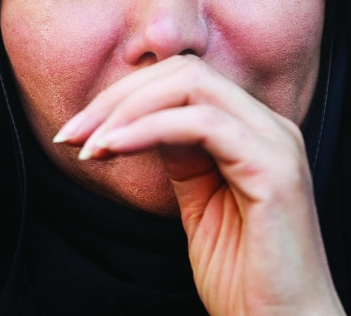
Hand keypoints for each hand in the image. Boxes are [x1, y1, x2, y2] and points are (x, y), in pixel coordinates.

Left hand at [52, 55, 344, 315]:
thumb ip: (182, 158)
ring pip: (193, 85)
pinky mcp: (275, 170)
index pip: (186, 78)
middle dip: (119, 95)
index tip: (79, 131)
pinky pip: (202, 124)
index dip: (126, 94)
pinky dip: (149, 128)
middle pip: (186, 70)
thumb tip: (142, 121)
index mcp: (256, 131)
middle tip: (72, 135)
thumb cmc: (245, 280)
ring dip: (127, 109)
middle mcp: (272, 127)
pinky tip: (114, 147)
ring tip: (89, 145)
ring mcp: (277, 144)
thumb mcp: (200, 205)